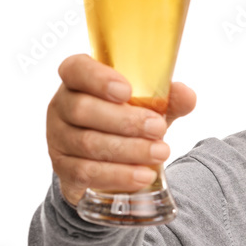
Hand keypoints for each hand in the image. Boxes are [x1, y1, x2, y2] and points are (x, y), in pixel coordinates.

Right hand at [46, 54, 196, 206]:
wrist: (111, 164)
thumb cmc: (127, 124)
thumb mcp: (149, 109)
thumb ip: (168, 100)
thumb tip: (187, 95)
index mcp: (79, 81)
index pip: (76, 69)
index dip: (97, 78)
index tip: (126, 91)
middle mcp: (62, 107)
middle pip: (82, 109)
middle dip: (125, 121)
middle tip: (159, 129)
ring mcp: (58, 140)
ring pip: (87, 143)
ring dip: (129, 150)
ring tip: (161, 153)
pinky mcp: (64, 170)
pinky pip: (87, 172)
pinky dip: (119, 175)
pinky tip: (143, 175)